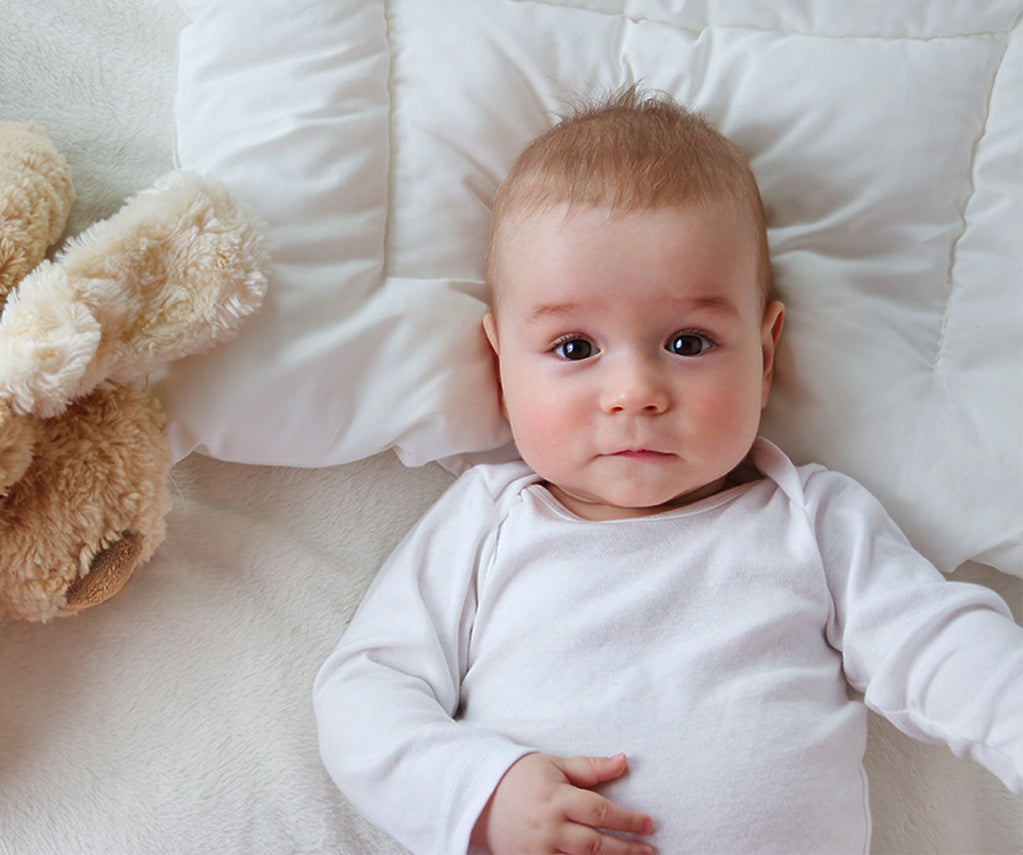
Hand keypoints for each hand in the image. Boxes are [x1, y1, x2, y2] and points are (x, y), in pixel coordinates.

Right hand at [470, 752, 653, 853]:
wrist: (481, 798)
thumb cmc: (522, 777)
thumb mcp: (555, 765)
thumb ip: (590, 768)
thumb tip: (623, 761)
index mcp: (557, 798)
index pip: (600, 812)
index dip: (628, 819)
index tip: (649, 824)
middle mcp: (549, 827)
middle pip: (595, 843)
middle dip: (626, 848)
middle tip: (649, 850)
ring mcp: (539, 850)